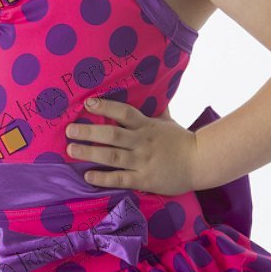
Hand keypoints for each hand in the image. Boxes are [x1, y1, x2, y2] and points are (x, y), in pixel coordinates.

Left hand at [65, 96, 199, 196]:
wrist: (201, 162)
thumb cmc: (182, 141)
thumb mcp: (168, 121)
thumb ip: (156, 110)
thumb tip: (152, 92)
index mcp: (147, 125)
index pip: (124, 112)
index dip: (106, 106)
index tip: (88, 103)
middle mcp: (142, 141)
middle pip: (112, 134)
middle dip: (88, 132)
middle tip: (69, 130)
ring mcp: (143, 161)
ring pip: (112, 156)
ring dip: (90, 153)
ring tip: (71, 150)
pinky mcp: (145, 179)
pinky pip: (120, 178)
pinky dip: (103, 178)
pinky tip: (88, 176)